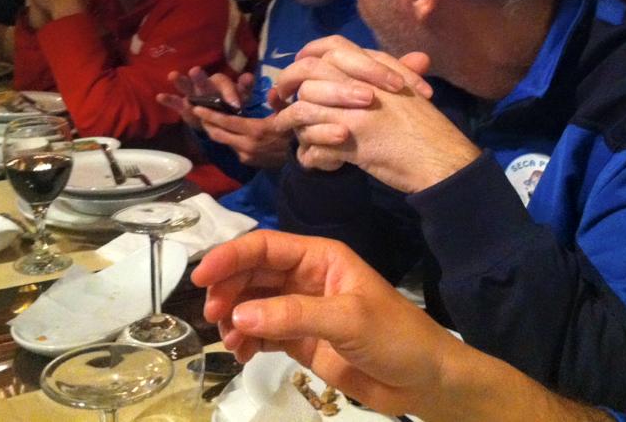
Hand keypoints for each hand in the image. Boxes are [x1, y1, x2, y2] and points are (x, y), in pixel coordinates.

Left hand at [160, 68, 288, 166]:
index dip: (209, 114)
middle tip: (197, 112)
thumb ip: (278, 102)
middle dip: (206, 123)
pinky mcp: (249, 162)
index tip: (196, 107)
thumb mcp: (289, 114)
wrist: (301, 158)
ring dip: (215, 131)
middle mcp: (247, 145)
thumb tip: (273, 89)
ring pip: (224, 141)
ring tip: (208, 121)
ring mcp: (246, 155)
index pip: (226, 122)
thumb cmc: (295, 132)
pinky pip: (233, 148)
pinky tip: (226, 131)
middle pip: (218, 134)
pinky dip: (227, 139)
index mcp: (255, 130)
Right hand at [192, 230, 462, 418]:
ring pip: (252, 304)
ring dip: (234, 319)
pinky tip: (241, 354)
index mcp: (320, 257)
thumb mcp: (347, 319)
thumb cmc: (395, 337)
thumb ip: (293, 315)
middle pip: (253, 273)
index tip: (201, 277)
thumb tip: (238, 315)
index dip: (231, 256)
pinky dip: (245, 341)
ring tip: (231, 343)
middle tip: (214, 316)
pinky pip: (261, 333)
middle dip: (228, 290)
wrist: (424, 379)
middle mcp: (305, 278)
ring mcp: (300, 310)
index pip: (266, 247)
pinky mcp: (300, 341)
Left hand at [271, 37, 476, 192]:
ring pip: (304, 106)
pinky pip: (314, 142)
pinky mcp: (351, 140)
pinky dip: (309, 154)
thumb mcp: (411, 93)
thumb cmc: (429, 128)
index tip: (297, 65)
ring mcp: (355, 110)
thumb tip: (394, 64)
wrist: (443, 160)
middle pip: (308, 71)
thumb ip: (395, 74)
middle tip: (278, 97)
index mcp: (377, 67)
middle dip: (286, 82)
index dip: (308, 54)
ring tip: (289, 132)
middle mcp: (363, 82)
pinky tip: (310, 159)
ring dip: (292, 122)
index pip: (332, 46)